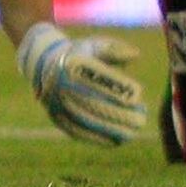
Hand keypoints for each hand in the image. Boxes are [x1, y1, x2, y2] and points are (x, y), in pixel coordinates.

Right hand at [17, 23, 145, 144]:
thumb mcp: (95, 45)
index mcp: (72, 63)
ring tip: (132, 133)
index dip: (120, 89)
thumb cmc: (79, 53)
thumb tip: (136, 55)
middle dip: (121, 115)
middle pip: (96, 103)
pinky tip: (117, 141)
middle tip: (141, 120)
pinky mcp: (56, 117)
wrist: (44, 64)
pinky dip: (98, 138)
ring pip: (88, 121)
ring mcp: (57, 102)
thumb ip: (115, 50)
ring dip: (112, 130)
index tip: (138, 97)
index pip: (100, 79)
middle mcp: (61, 83)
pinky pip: (79, 132)